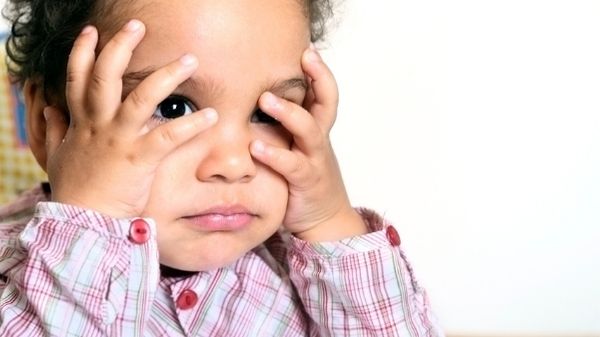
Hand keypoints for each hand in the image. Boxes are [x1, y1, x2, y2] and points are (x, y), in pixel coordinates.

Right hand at [44, 20, 216, 217]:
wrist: (82, 221)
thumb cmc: (75, 190)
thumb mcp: (58, 157)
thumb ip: (56, 130)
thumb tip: (48, 107)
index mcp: (81, 122)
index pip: (76, 78)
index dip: (83, 51)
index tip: (92, 31)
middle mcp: (99, 125)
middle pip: (106, 76)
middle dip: (121, 46)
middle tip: (137, 25)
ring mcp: (119, 140)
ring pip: (142, 98)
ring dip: (167, 76)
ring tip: (189, 60)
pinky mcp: (140, 159)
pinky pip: (169, 136)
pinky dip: (192, 124)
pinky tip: (212, 115)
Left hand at [250, 47, 366, 241]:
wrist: (323, 219)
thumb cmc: (303, 177)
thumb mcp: (296, 146)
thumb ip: (283, 124)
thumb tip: (254, 98)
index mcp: (317, 128)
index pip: (324, 94)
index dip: (320, 71)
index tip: (308, 50)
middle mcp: (319, 140)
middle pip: (327, 103)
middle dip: (319, 78)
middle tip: (305, 57)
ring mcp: (315, 159)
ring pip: (309, 130)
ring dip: (289, 112)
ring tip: (266, 99)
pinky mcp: (305, 181)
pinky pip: (292, 165)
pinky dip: (274, 155)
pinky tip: (256, 147)